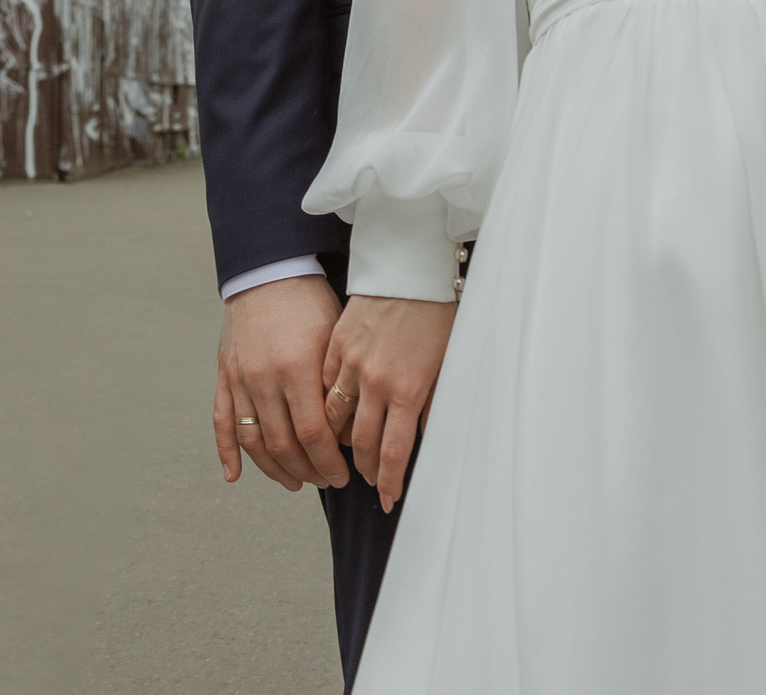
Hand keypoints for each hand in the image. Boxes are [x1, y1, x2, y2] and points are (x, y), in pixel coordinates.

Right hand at [214, 274, 351, 490]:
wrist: (270, 272)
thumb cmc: (310, 303)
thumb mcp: (335, 340)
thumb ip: (337, 386)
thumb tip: (348, 434)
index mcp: (296, 367)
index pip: (312, 433)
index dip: (328, 462)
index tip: (343, 475)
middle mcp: (264, 377)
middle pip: (283, 444)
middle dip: (308, 471)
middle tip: (326, 481)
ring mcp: (240, 378)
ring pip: (254, 441)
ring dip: (275, 469)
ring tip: (296, 482)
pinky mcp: (225, 375)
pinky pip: (222, 422)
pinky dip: (227, 452)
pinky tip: (235, 476)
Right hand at [322, 294, 457, 512]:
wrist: (410, 265)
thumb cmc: (437, 313)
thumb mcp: (446, 363)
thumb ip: (432, 406)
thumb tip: (422, 441)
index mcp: (408, 389)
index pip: (394, 452)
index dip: (389, 482)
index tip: (388, 500)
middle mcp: (375, 381)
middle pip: (360, 443)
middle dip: (361, 470)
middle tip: (363, 482)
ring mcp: (349, 362)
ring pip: (331, 418)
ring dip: (333, 444)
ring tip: (336, 459)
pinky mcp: (332, 345)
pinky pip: (319, 387)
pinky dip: (321, 406)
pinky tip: (320, 421)